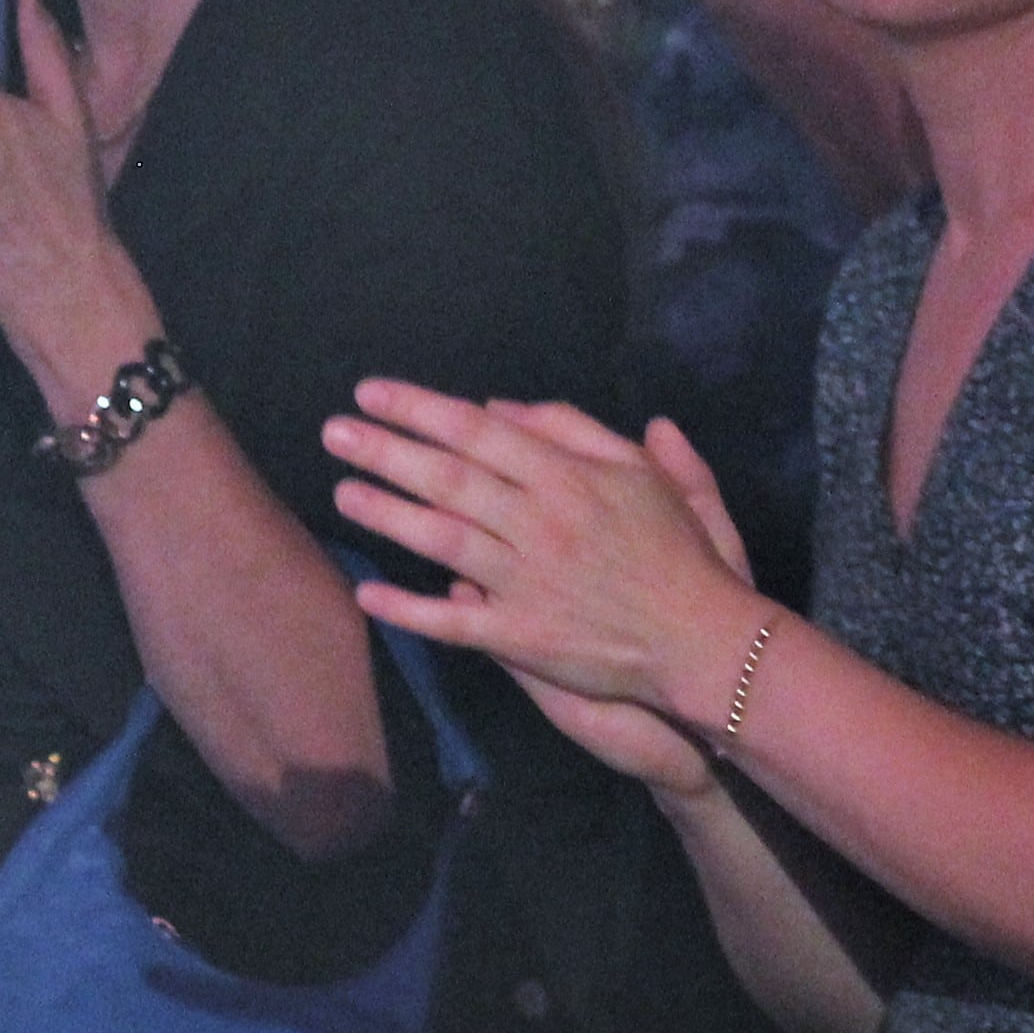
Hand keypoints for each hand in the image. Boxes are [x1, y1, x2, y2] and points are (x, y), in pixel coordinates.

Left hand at [324, 378, 751, 753]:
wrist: (700, 639)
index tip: (371, 393)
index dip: (419, 409)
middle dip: (385, 451)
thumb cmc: (674, 550)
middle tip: (333, 431)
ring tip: (342, 493)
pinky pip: (453, 623)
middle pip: (448, 478)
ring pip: (442, 541)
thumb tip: (503, 407)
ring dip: (386, 515)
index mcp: (566, 476)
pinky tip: (368, 594)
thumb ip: (574, 431)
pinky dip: (409, 609)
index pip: (478, 431)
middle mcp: (539, 522)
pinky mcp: (522, 638)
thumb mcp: (638, 472)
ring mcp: (526, 582)